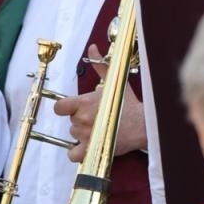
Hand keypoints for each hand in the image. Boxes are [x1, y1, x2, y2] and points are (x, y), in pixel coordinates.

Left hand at [53, 46, 148, 163]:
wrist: (144, 125)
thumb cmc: (129, 105)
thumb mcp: (114, 82)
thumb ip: (99, 65)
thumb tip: (92, 48)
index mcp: (85, 102)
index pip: (59, 107)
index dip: (65, 108)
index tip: (75, 108)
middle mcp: (83, 118)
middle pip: (70, 120)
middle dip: (80, 119)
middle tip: (96, 117)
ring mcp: (86, 135)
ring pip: (73, 135)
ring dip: (82, 133)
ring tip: (98, 128)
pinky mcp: (92, 149)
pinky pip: (73, 155)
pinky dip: (78, 152)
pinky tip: (88, 145)